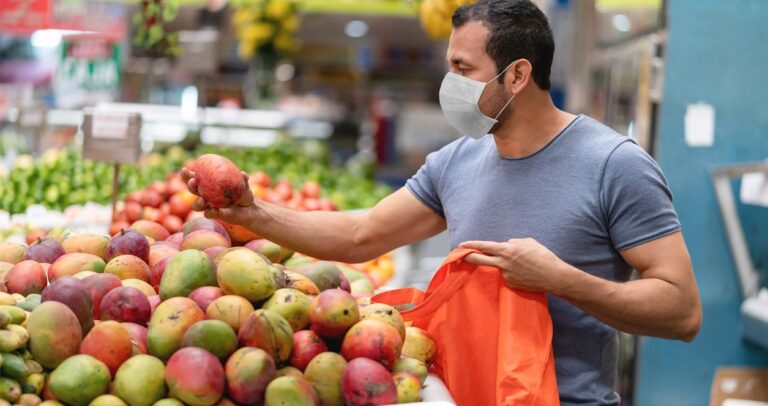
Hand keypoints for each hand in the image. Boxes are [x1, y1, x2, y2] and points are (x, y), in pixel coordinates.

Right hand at [180, 167, 256, 226]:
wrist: (249, 208)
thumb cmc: (243, 193)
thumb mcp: (244, 185)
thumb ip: (243, 179)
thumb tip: (243, 175)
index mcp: (208, 184)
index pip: (195, 178)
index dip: (187, 175)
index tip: (184, 170)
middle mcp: (206, 195)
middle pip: (193, 190)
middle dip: (190, 186)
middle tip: (193, 182)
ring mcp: (209, 206)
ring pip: (197, 205)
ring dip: (197, 202)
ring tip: (202, 200)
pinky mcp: (215, 215)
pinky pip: (209, 214)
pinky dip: (210, 212)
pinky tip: (212, 210)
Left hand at [458, 238, 573, 293]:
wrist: (553, 277)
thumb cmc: (543, 256)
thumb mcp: (528, 242)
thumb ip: (514, 242)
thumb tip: (507, 244)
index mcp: (506, 250)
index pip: (484, 246)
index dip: (471, 245)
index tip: (461, 245)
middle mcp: (503, 263)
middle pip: (480, 259)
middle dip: (469, 257)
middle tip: (460, 255)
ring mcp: (506, 275)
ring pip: (499, 267)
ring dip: (504, 264)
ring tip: (523, 264)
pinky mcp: (511, 284)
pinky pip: (508, 275)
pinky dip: (513, 272)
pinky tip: (525, 273)